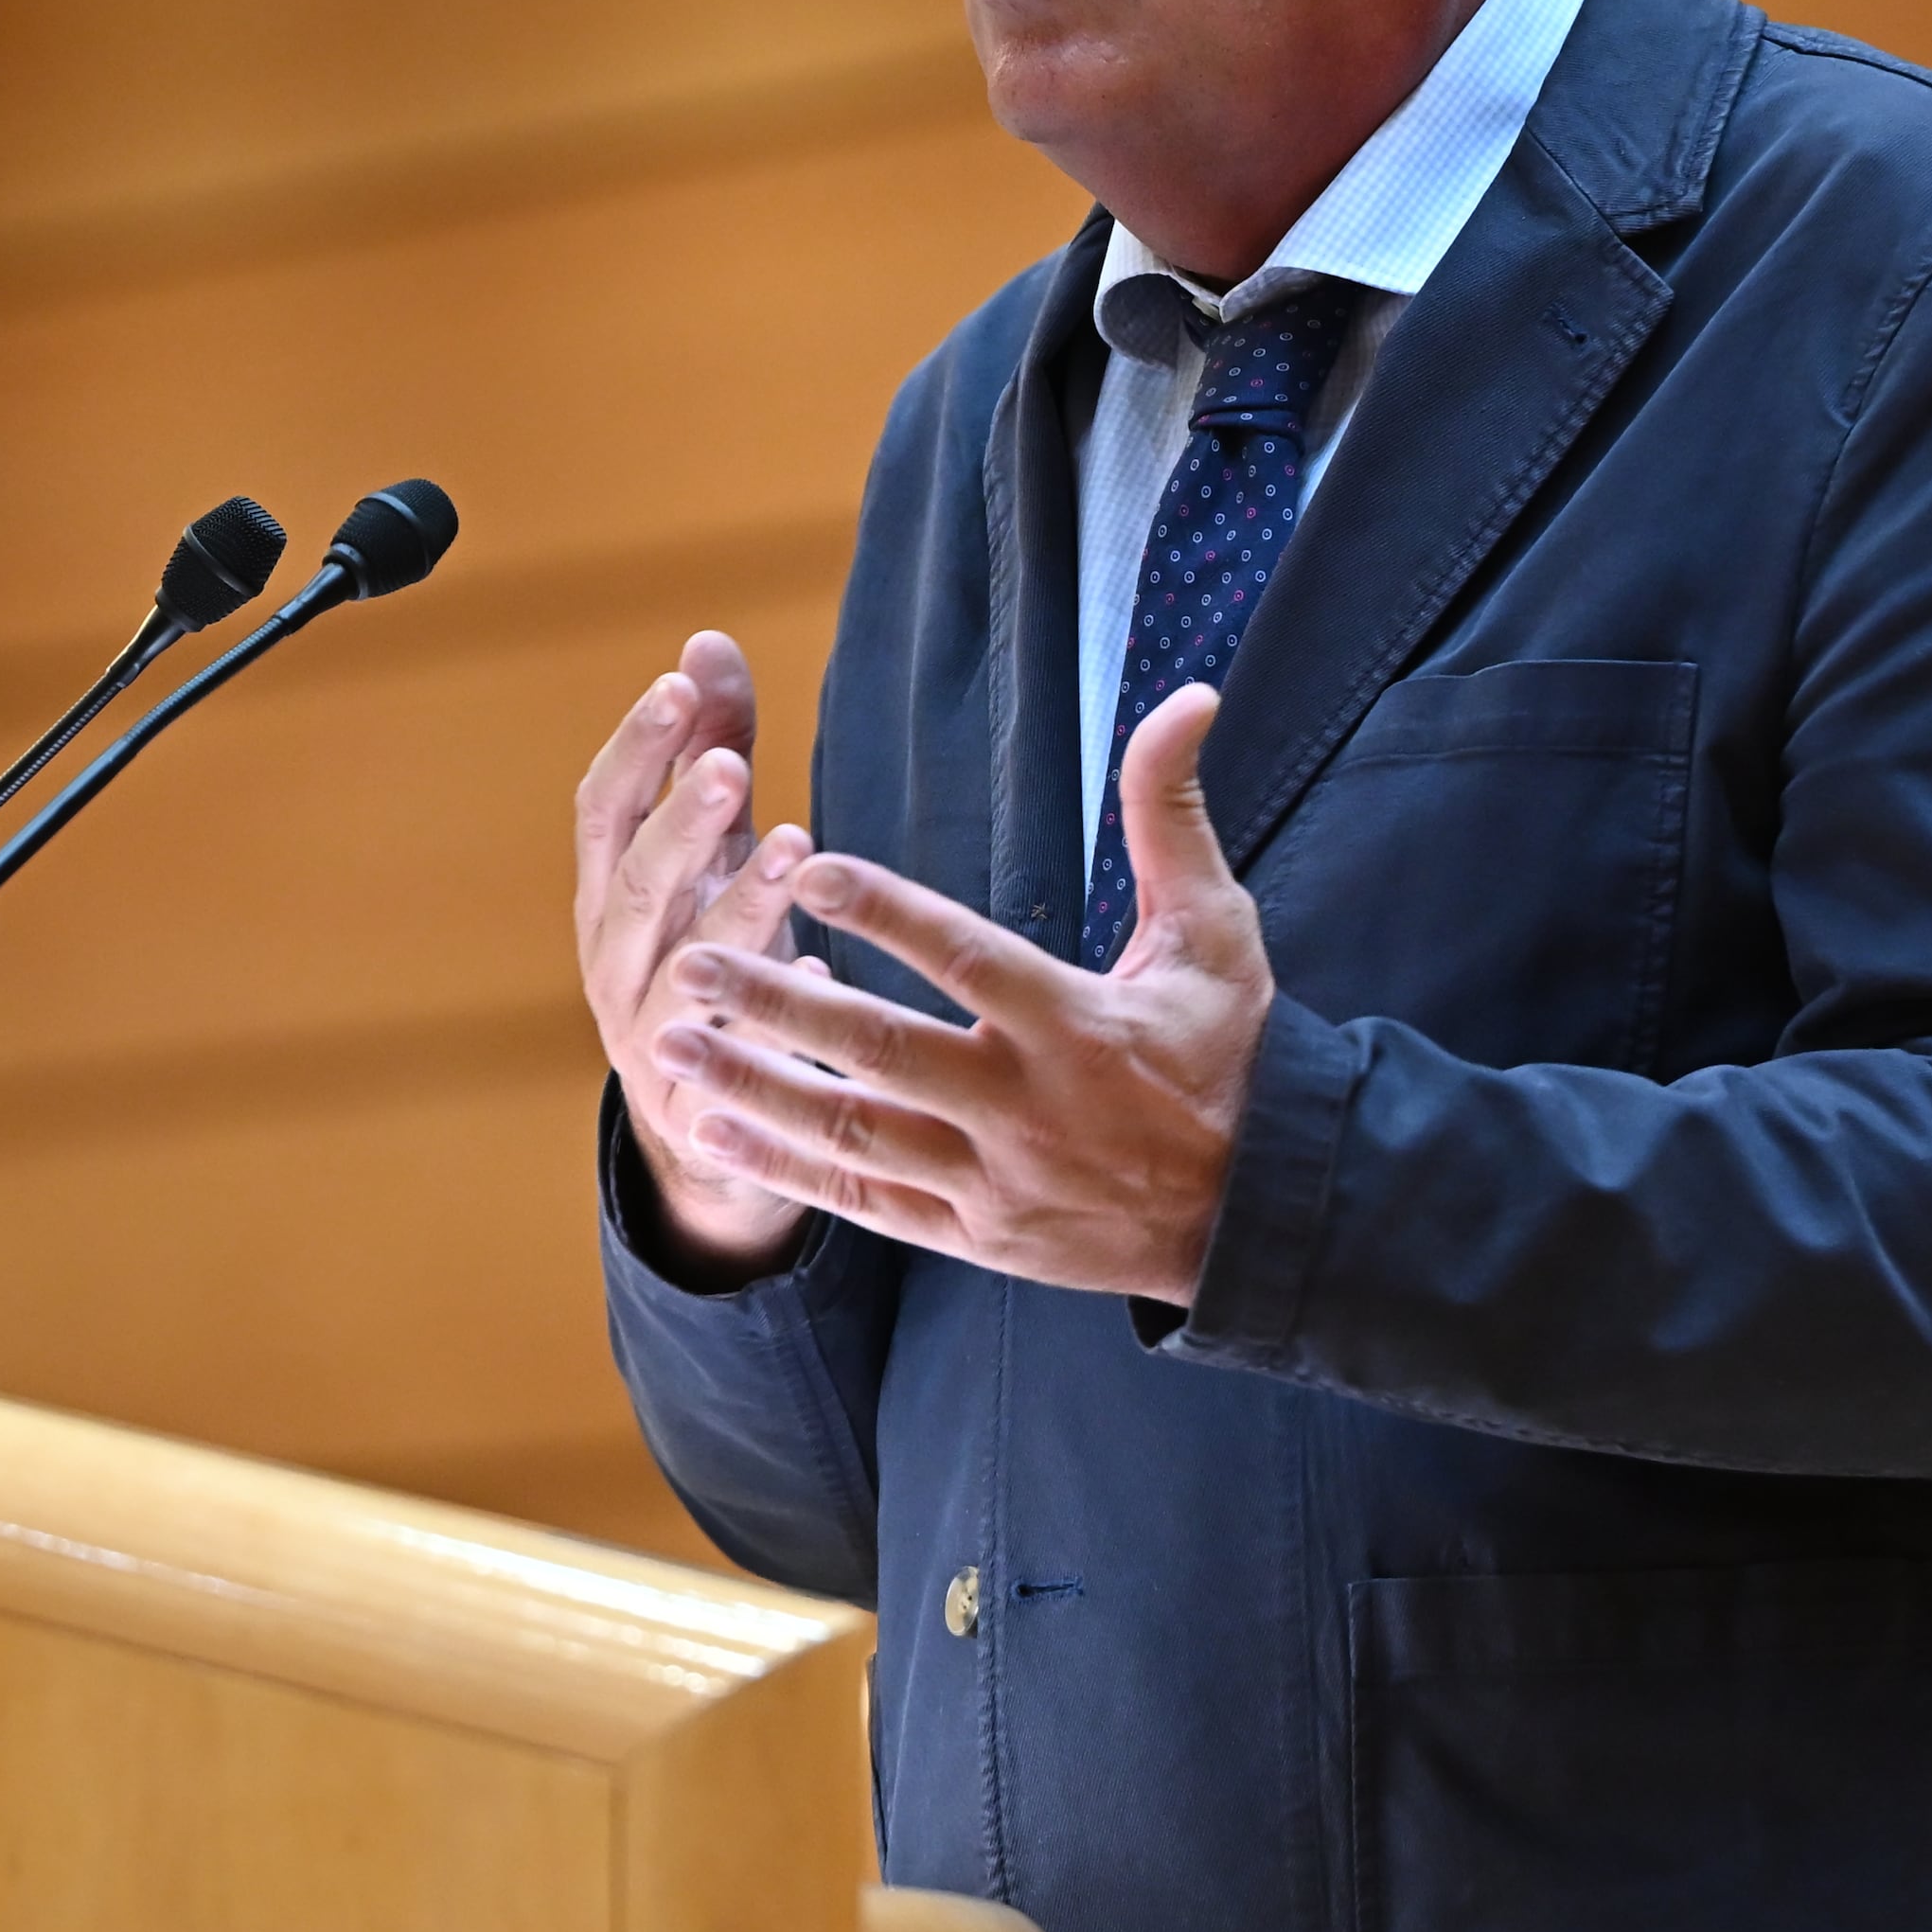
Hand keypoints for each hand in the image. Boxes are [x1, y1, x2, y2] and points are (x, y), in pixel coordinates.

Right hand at [573, 631, 818, 1278]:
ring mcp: (649, 1037)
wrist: (708, 1133)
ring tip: (794, 849)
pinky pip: (734, 1061)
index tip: (677, 685)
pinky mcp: (700, 1107)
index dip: (635, 749)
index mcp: (610, 895)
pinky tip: (825, 970)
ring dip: (735, 909)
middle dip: (676, 823)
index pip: (603, 811)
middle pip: (631, 885)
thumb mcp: (710, 857)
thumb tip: (707, 642)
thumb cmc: (709, 958)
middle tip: (728, 766)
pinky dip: (775, 1016)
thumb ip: (710, 752)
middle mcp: (614, 963)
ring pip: (681, 972)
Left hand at [647, 684, 1271, 1303]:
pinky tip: (710, 1131)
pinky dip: (783, 1170)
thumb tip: (1189, 694)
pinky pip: (864, 1205)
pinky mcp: (975, 1237)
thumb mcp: (1216, 930)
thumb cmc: (1230, 1054)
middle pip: (884, 1053)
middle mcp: (1028, 1109)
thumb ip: (1171, 815)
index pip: (967, 961)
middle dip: (779, 1007)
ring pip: (855, 1136)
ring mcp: (995, 1182)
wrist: (1261, 1215)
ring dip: (755, 1087)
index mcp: (1078, 1024)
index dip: (888, 914)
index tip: (809, 867)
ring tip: (670, 1039)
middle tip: (694, 962)